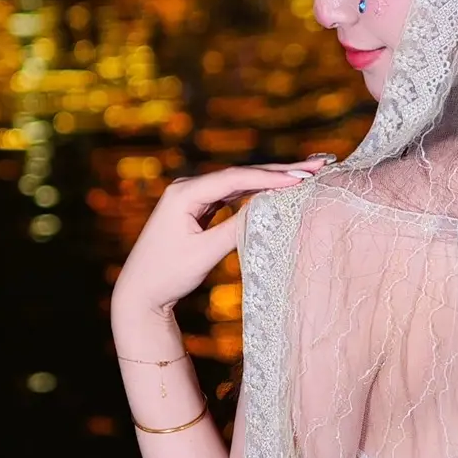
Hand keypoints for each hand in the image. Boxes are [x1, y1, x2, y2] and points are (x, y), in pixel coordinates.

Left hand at [111, 159, 329, 325]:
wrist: (140, 292)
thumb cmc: (168, 274)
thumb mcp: (204, 253)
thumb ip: (235, 228)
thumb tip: (267, 208)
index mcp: (184, 193)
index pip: (235, 179)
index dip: (271, 177)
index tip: (303, 177)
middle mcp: (187, 187)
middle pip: (240, 175)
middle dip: (279, 170)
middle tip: (317, 165)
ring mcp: (193, 196)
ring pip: (239, 183)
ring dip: (271, 178)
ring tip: (306, 172)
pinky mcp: (198, 207)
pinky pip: (232, 194)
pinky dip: (257, 191)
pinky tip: (279, 187)